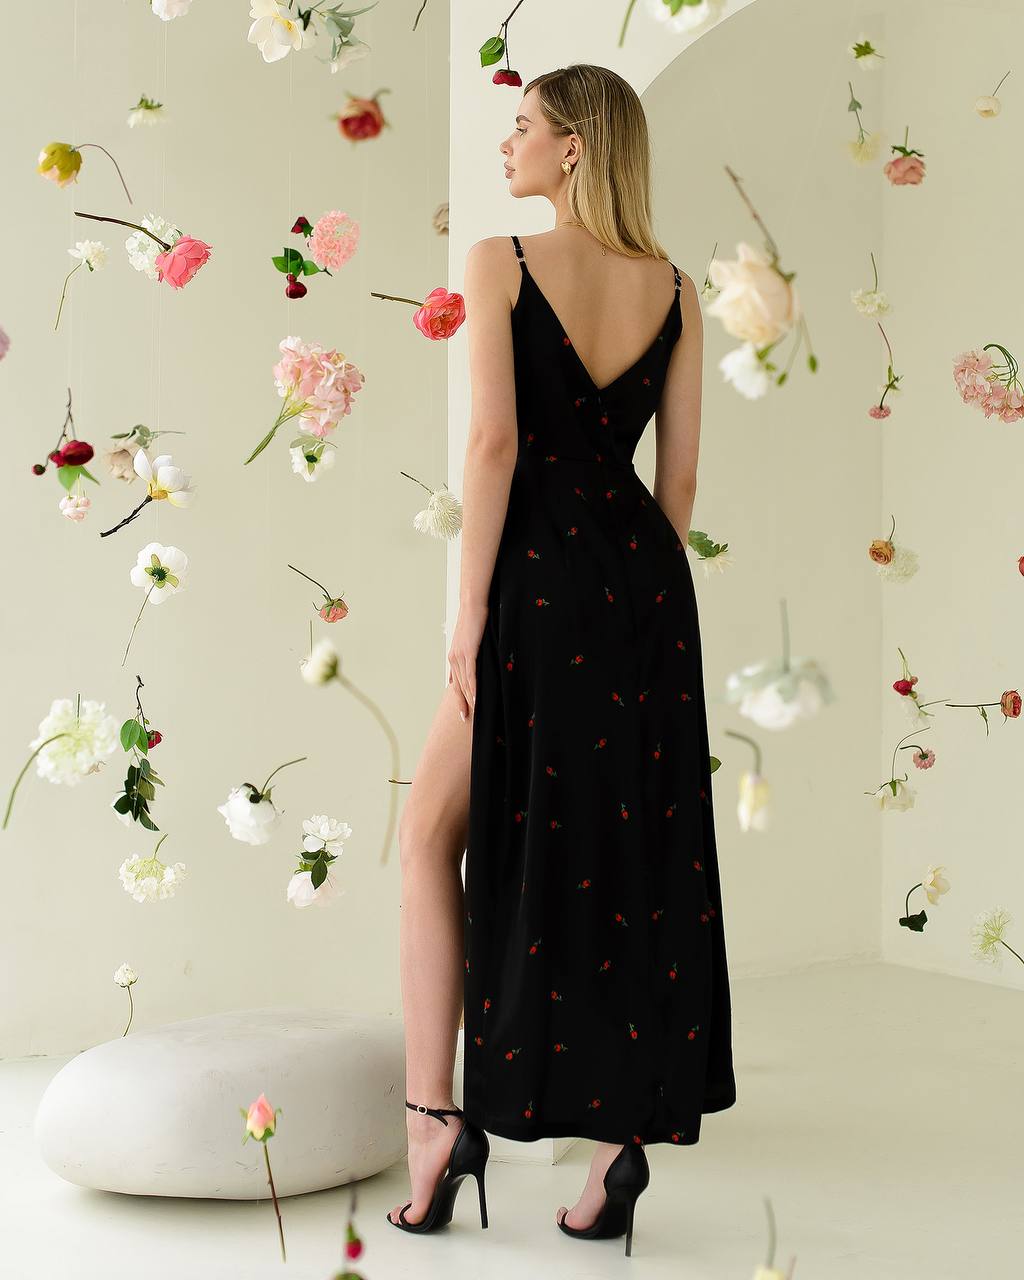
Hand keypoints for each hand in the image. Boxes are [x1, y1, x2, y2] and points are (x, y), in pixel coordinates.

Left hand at [449, 603, 487, 721]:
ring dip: (469, 699)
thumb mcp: (471, 640)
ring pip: (464, 683)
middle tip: (466, 720)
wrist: (472, 605)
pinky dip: (473, 688)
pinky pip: (470, 674)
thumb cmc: (475, 620)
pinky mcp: (468, 652)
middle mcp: (453, 659)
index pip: (456, 683)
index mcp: (454, 657)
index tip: (463, 711)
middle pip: (458, 687)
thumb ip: (472, 653)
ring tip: (473, 713)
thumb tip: (477, 663)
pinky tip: (476, 698)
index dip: (459, 698)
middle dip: (462, 704)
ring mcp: (459, 656)